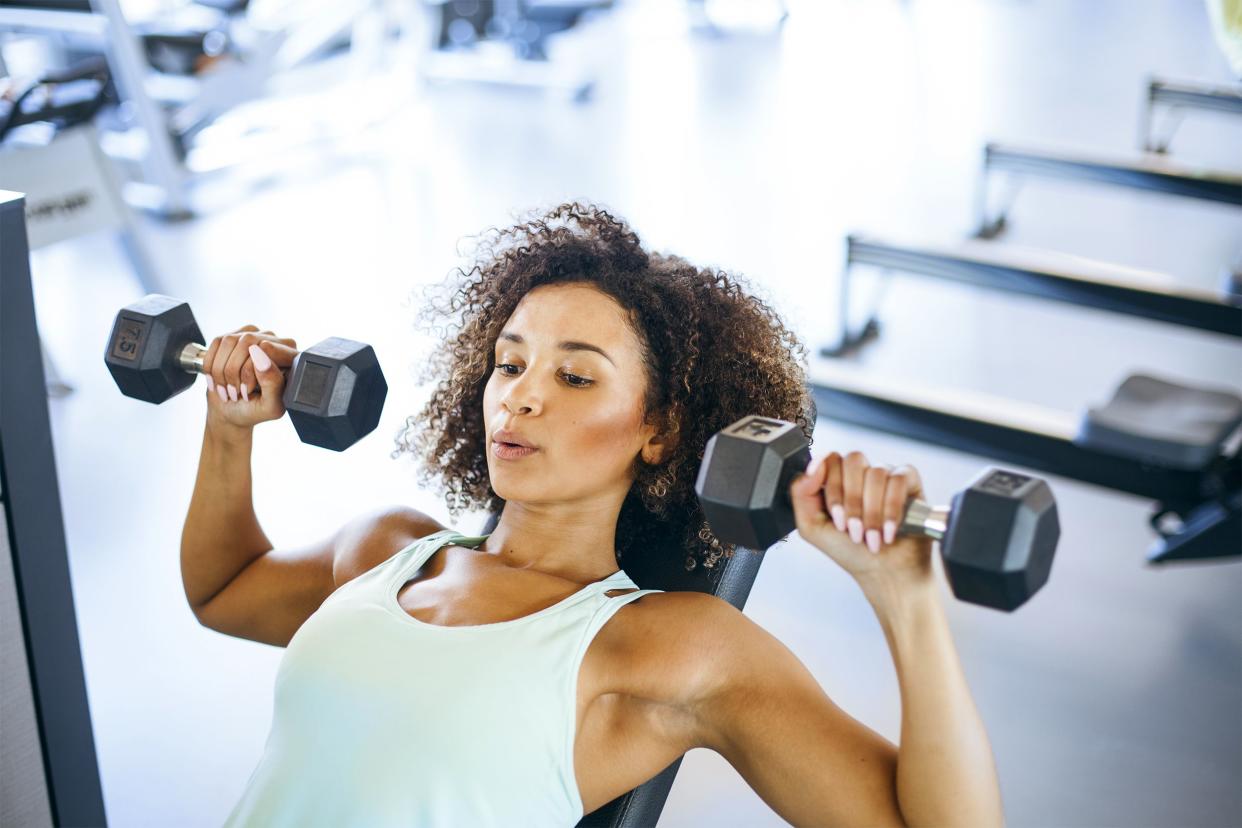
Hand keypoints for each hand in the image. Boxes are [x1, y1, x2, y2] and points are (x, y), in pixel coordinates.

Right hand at [203, 326, 297, 430]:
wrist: (232, 411)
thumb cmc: (255, 410)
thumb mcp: (269, 406)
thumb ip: (272, 382)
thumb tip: (259, 354)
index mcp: (292, 358)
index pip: (268, 347)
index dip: (252, 369)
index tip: (249, 390)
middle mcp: (276, 342)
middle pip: (248, 342)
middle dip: (235, 372)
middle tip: (236, 393)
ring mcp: (254, 336)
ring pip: (230, 341)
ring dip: (222, 370)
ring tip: (228, 389)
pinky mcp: (234, 337)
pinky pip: (217, 342)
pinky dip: (212, 366)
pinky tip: (218, 380)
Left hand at [788, 451, 934, 591]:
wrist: (884, 575)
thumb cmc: (850, 552)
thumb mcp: (812, 527)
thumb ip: (801, 493)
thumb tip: (814, 465)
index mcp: (836, 479)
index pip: (830, 460)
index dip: (834, 489)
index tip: (837, 517)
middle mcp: (860, 473)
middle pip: (854, 460)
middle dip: (852, 501)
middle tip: (854, 530)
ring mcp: (885, 475)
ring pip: (876, 473)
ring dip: (872, 512)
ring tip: (871, 537)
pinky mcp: (909, 483)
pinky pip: (899, 479)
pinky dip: (892, 509)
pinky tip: (889, 531)